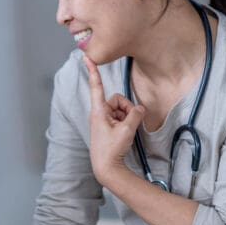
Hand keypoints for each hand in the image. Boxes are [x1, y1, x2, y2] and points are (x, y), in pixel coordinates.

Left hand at [84, 56, 144, 182]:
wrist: (106, 168)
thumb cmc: (111, 149)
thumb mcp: (127, 130)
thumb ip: (135, 114)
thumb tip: (139, 109)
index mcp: (98, 111)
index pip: (96, 87)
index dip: (93, 71)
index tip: (86, 57)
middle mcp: (98, 113)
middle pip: (118, 99)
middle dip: (127, 108)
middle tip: (129, 123)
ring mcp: (103, 120)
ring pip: (121, 109)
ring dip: (128, 117)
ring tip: (125, 131)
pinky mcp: (107, 126)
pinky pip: (121, 117)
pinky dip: (126, 122)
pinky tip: (125, 134)